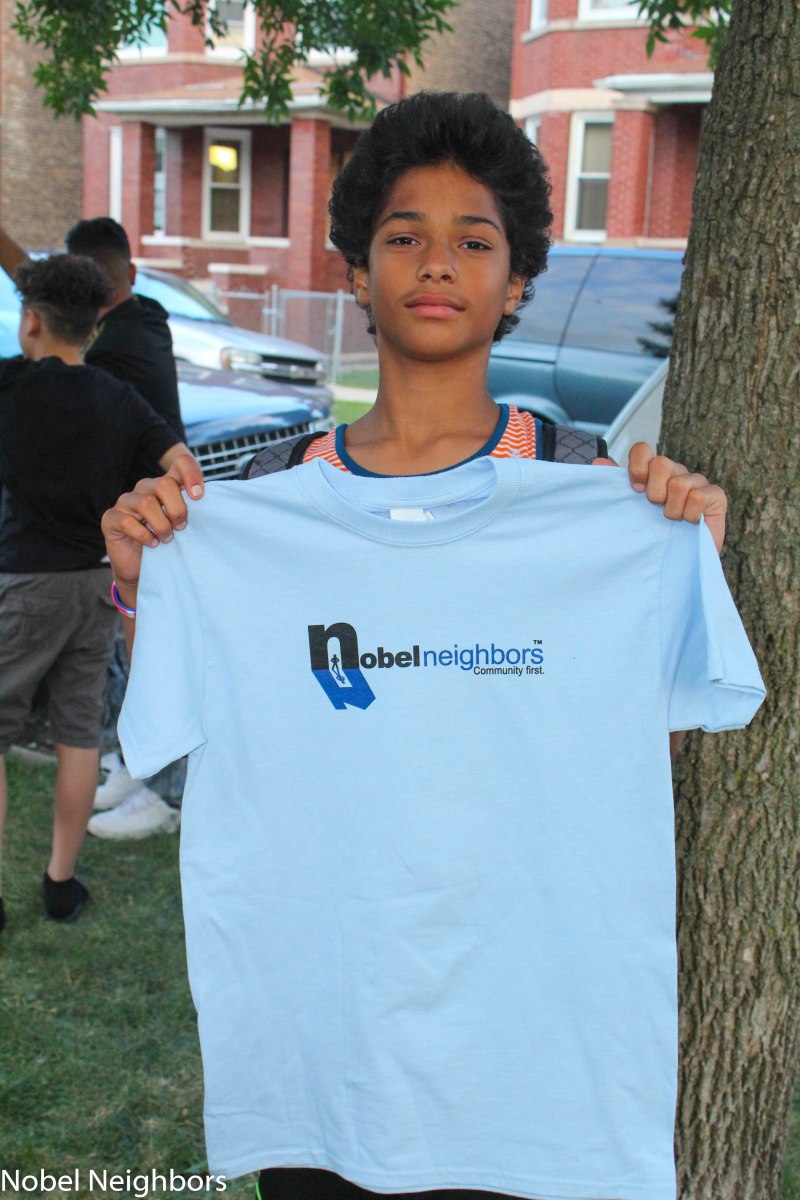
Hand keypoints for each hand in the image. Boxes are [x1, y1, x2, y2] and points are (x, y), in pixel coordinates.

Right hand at [101, 455, 203, 603]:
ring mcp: (126, 502)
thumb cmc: (167, 544)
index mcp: (165, 485)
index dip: (192, 474)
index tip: (199, 496)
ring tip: (167, 539)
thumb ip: (194, 510)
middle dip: (178, 509)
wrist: (142, 570)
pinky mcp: (111, 518)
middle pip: (164, 484)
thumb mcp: (184, 525)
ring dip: (162, 525)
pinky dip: (144, 536)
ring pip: (146, 502)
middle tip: (182, 528)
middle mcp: (145, 488)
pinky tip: (152, 544)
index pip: (181, 464)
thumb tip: (211, 504)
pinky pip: (128, 522)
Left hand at [592, 442, 726, 552]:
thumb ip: (615, 485)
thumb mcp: (629, 509)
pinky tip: (690, 523)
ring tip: (673, 520)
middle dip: (654, 492)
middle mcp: (676, 472)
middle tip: (655, 508)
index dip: (637, 467)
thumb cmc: (652, 534)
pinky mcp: (716, 496)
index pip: (643, 450)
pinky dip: (689, 514)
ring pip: (679, 483)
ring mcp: (698, 482)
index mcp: (654, 472)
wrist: (676, 564)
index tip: (635, 489)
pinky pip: (697, 496)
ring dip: (671, 509)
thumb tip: (598, 461)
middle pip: (661, 463)